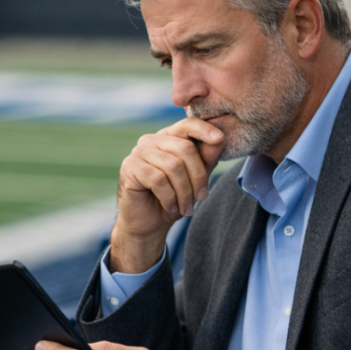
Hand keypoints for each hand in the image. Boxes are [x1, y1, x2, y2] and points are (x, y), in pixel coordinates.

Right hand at [111, 117, 225, 272]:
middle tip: (201, 197)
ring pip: (173, 166)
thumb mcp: (195, 178)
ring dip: (184, 192)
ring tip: (186, 208)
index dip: (204, 129)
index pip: (187, 125)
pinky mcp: (130, 168)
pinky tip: (170, 207)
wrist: (148, 224)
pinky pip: (158, 179)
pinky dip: (169, 197)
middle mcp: (151, 140)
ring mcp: (138, 152)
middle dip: (198, 177)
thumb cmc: (172, 199)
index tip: (219, 138)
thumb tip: (220, 138)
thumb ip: (206, 158)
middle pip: (185, 148)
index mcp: (168, 138)